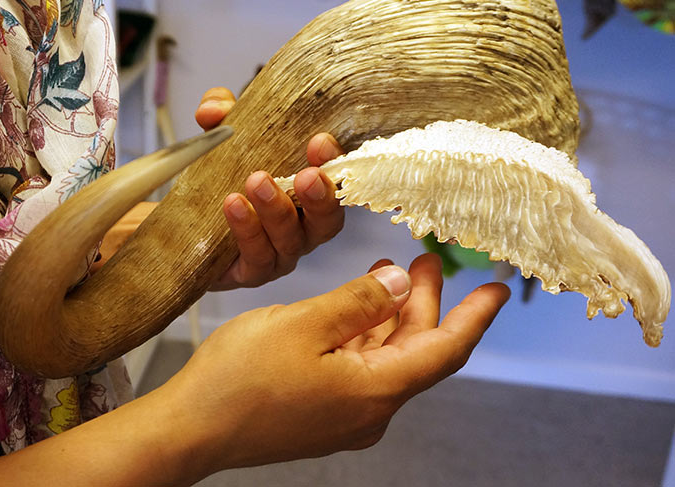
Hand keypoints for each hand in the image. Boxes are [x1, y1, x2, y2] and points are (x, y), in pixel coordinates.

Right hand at [166, 253, 509, 473]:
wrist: (190, 429)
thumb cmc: (239, 378)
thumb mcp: (304, 324)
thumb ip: (359, 301)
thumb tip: (401, 284)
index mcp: (375, 390)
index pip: (446, 350)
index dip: (475, 317)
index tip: (498, 289)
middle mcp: (370, 410)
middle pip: (415, 349)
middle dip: (424, 302)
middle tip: (425, 258)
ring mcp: (346, 416)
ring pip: (387, 358)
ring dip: (392, 315)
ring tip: (388, 271)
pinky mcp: (324, 413)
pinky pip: (361, 369)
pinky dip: (366, 334)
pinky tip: (354, 306)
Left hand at [195, 87, 345, 289]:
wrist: (184, 228)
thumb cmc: (221, 181)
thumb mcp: (224, 140)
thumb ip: (222, 116)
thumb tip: (214, 109)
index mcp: (309, 196)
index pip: (336, 182)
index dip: (335, 164)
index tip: (320, 142)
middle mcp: (303, 229)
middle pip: (326, 222)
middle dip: (320, 197)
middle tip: (306, 175)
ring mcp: (280, 254)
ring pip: (290, 240)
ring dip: (277, 210)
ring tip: (257, 181)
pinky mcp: (251, 272)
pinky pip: (257, 257)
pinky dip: (246, 230)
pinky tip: (234, 205)